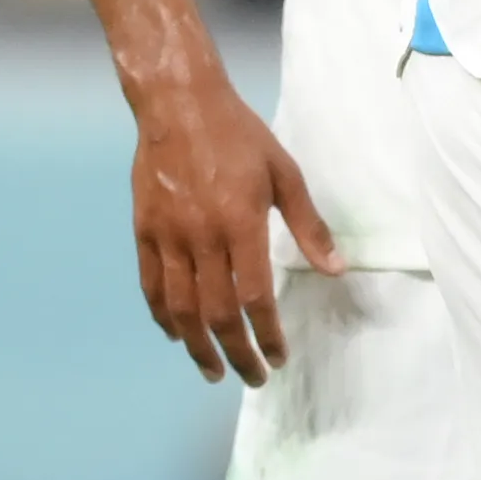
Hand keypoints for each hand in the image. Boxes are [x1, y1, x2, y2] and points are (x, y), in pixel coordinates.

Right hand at [130, 70, 341, 385]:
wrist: (177, 103)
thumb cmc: (239, 134)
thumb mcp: (284, 172)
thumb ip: (309, 225)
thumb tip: (336, 269)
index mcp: (241, 222)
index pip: (255, 297)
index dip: (267, 335)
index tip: (278, 357)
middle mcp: (202, 236)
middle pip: (217, 313)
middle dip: (237, 353)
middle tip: (252, 377)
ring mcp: (168, 235)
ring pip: (180, 309)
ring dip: (198, 347)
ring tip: (213, 369)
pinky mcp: (144, 231)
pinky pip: (151, 287)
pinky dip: (163, 317)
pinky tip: (177, 334)